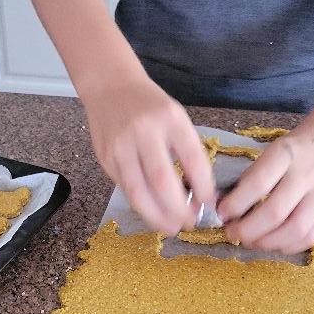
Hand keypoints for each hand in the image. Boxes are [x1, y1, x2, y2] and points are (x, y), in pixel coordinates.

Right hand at [83, 76, 214, 235]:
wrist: (110, 87)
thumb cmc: (150, 106)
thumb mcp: (176, 118)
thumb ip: (186, 150)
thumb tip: (199, 193)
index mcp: (169, 118)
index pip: (192, 158)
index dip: (203, 186)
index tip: (209, 203)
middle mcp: (143, 131)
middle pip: (161, 181)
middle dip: (178, 210)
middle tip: (189, 224)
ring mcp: (119, 146)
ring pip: (138, 192)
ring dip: (156, 216)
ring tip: (171, 227)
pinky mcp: (104, 158)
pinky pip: (124, 188)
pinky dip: (141, 205)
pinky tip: (152, 212)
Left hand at [218, 118, 313, 253]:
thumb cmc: (296, 148)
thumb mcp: (271, 150)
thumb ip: (253, 175)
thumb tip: (226, 204)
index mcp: (285, 155)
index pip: (257, 184)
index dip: (235, 203)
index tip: (221, 213)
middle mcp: (305, 175)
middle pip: (275, 212)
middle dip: (247, 229)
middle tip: (231, 233)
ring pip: (294, 230)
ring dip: (266, 242)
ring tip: (249, 241)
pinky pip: (310, 237)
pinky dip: (288, 246)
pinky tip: (272, 243)